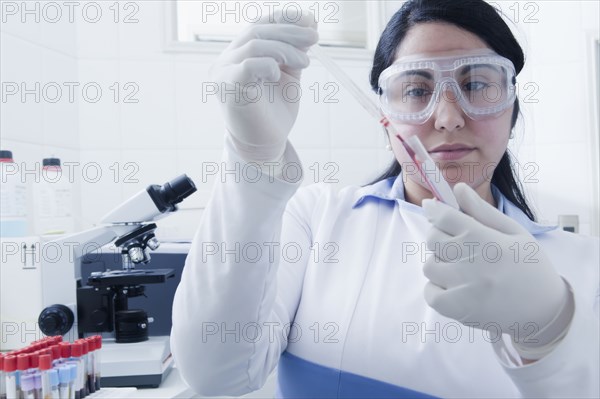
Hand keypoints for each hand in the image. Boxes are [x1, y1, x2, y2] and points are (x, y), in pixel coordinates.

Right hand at [209, 10, 318, 161]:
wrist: (265, 145)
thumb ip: (294, 50)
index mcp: (238, 54)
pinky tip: (279, 75)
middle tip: (314, 38)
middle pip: (257, 31)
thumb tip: (309, 20)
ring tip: (305, 62)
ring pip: (254, 45)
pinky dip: (268, 65)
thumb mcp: (288, 74)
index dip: (283, 18)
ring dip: (285, 49)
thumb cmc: (274, 112)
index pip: (259, 24)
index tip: (310, 21)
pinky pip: (248, 66)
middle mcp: (226, 59)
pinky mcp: (227, 87)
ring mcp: (223, 72)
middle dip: (289, 31)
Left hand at [422, 183, 570, 349]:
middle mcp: (470, 261)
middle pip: (432, 238)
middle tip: (456, 242)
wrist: (544, 311)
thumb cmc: (529, 266)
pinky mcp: (456, 309)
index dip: (434, 209)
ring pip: (429, 265)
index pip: (444, 216)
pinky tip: (455, 286)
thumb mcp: (514, 232)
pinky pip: (429, 292)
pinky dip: (437, 288)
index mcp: (485, 238)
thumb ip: (482, 210)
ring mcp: (461, 286)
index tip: (431, 207)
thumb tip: (458, 188)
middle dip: (439, 235)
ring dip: (440, 264)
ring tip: (461, 268)